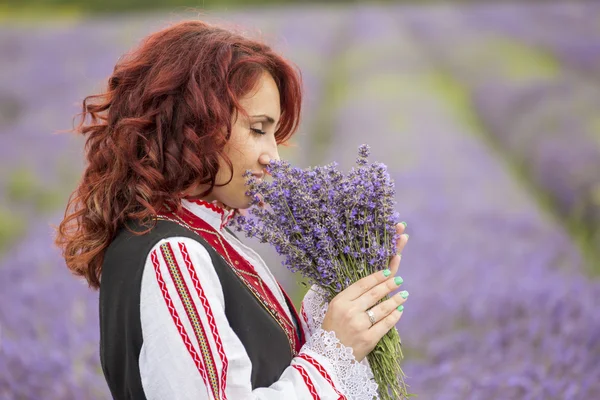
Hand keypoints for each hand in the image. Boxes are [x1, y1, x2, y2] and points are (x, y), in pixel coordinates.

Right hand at [321, 222, 408, 361]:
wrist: (328, 357)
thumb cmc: (332, 331)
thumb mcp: (335, 310)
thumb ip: (350, 299)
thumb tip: (371, 287)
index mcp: (339, 302)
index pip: (362, 285)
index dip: (376, 277)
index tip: (387, 272)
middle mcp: (350, 312)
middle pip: (374, 294)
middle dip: (389, 285)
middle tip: (399, 280)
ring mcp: (360, 326)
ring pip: (383, 308)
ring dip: (395, 300)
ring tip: (404, 294)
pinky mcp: (368, 339)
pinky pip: (386, 324)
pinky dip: (394, 316)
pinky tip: (400, 311)